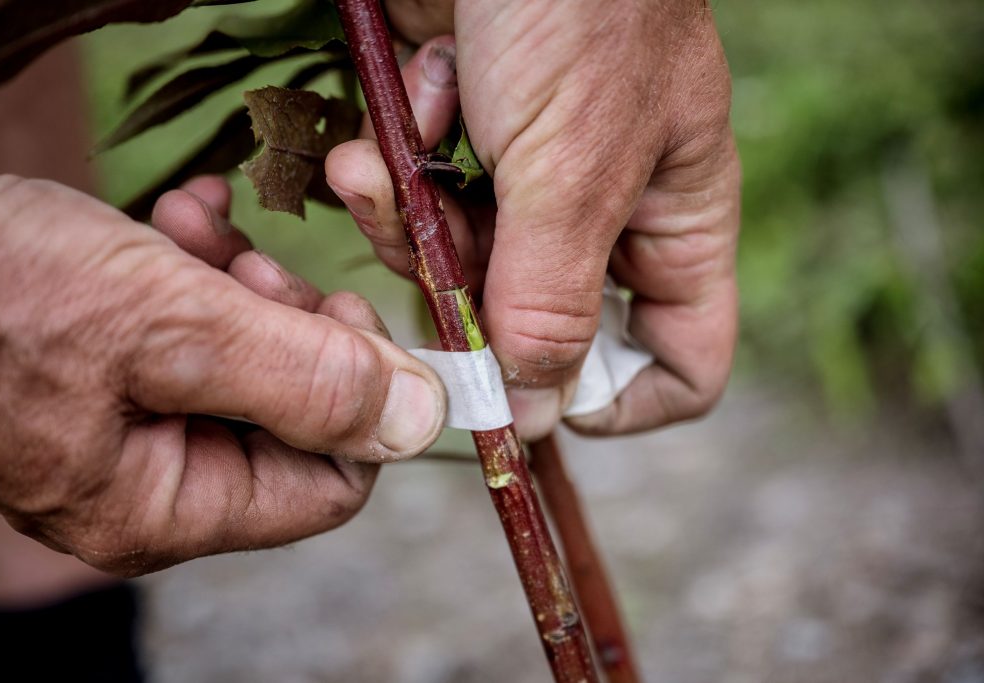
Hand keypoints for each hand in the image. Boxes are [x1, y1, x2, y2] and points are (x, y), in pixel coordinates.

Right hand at [0, 172, 445, 574]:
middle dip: (290, 324)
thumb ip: (307, 380)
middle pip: (291, 416)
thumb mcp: (175, 329)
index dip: (360, 399)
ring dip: (240, 283)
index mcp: (168, 506)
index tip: (347, 313)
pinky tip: (178, 218)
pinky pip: (192, 331)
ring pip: (246, 360)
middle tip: (258, 265)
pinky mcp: (110, 373)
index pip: (329, 484)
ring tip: (196, 230)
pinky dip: (196, 270)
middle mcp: (151, 482)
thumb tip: (422, 420)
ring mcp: (127, 428)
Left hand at [327, 1, 739, 439]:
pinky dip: (388, 170)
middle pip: (534, 327)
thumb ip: (552, 302)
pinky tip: (398, 109)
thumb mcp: (577, 168)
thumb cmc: (581, 10)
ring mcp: (520, 181)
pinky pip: (409, 205)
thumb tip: (537, 413)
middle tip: (440, 246)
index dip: (619, 398)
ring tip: (391, 162)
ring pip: (456, 272)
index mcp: (667, 224)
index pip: (678, 358)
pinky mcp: (451, 146)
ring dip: (412, 223)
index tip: (542, 398)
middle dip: (472, 298)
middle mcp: (597, 214)